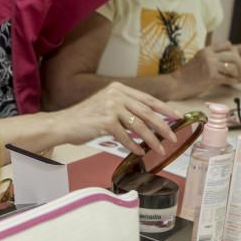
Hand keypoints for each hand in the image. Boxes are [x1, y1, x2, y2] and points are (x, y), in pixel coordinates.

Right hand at [53, 82, 179, 155]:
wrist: (63, 124)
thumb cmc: (85, 118)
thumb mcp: (107, 106)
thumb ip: (125, 109)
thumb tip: (149, 121)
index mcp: (118, 88)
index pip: (147, 98)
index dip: (164, 108)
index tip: (177, 116)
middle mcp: (116, 95)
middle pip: (147, 112)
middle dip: (163, 126)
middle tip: (172, 137)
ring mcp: (111, 107)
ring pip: (139, 126)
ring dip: (151, 140)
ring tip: (159, 149)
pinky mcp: (106, 121)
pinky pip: (126, 137)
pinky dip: (134, 146)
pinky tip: (139, 152)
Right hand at [172, 43, 240, 95]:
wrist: (177, 83)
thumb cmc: (189, 73)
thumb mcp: (199, 58)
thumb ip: (211, 56)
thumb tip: (227, 56)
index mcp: (206, 50)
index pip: (227, 45)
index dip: (233, 52)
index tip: (233, 60)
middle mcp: (209, 56)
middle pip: (233, 56)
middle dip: (239, 64)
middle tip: (239, 71)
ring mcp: (210, 66)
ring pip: (233, 67)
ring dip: (237, 74)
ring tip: (235, 77)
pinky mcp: (211, 77)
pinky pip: (228, 78)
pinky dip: (232, 81)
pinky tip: (232, 82)